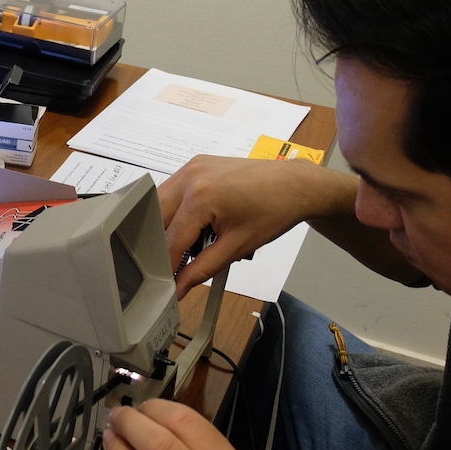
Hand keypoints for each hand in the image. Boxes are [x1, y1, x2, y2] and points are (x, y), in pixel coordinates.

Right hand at [158, 155, 344, 298]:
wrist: (294, 185)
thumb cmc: (274, 212)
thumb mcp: (237, 247)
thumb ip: (203, 269)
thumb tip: (180, 286)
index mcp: (201, 197)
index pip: (171, 239)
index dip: (168, 266)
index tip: (166, 284)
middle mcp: (191, 176)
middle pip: (157, 217)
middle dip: (160, 244)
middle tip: (170, 267)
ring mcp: (192, 166)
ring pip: (160, 201)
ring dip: (165, 225)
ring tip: (184, 246)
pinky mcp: (196, 163)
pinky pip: (173, 189)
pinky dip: (175, 209)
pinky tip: (190, 225)